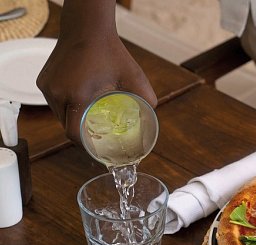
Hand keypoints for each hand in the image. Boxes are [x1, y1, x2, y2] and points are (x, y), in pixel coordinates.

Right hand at [36, 0, 156, 144]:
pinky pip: (54, 102)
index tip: (96, 148)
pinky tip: (78, 105)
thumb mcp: (135, 77)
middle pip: (66, 126)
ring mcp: (48, 86)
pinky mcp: (43, 80)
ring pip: (59, 114)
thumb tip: (153, 116)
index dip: (84, 146)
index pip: (73, 134)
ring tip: (88, 122)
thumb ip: (147, 98)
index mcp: (77, 96)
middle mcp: (57, 93)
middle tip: (97, 136)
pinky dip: (65, 106)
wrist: (87, 27)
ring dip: (72, 120)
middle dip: (81, 134)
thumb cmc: (111, 52)